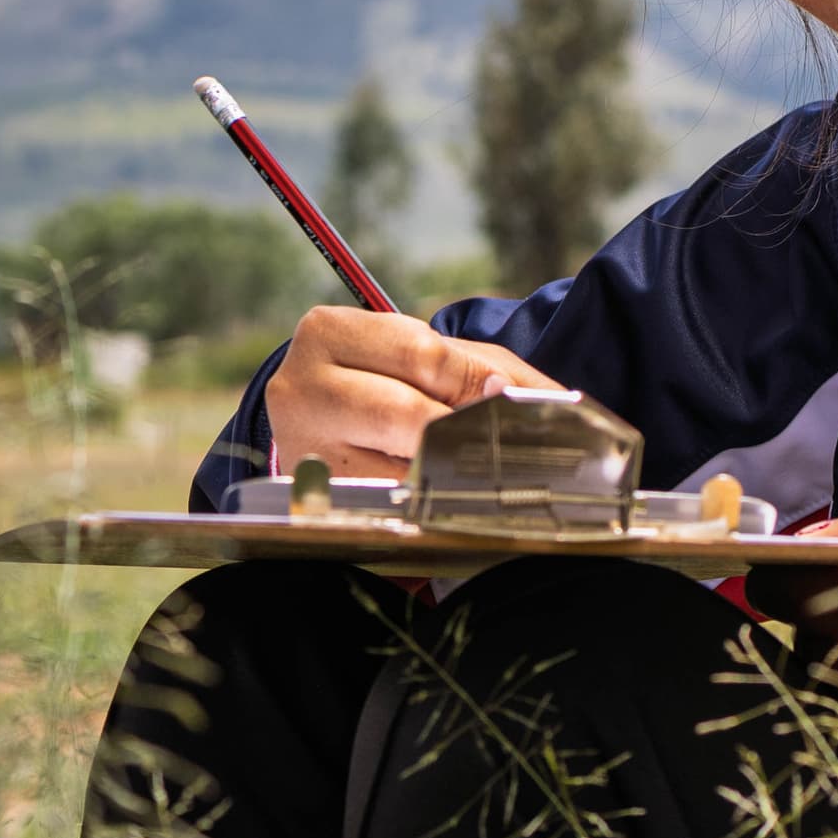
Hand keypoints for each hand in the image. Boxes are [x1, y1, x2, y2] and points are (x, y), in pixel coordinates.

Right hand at [260, 307, 546, 479]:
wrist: (312, 415)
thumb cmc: (379, 376)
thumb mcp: (422, 351)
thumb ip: (482, 366)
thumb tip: (538, 399)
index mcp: (328, 333)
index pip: (420, 355)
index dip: (474, 382)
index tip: (512, 402)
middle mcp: (300, 388)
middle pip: (405, 413)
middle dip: (462, 431)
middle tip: (502, 443)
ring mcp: (301, 449)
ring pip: (398, 468)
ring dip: (449, 473)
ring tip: (475, 469)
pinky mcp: (314, 498)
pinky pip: (388, 505)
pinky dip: (427, 502)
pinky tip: (442, 495)